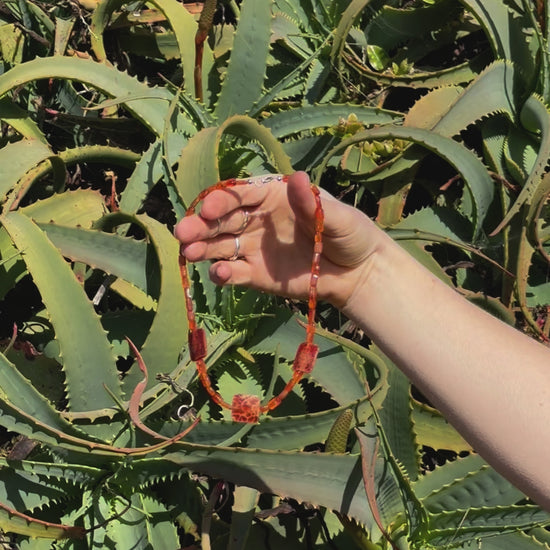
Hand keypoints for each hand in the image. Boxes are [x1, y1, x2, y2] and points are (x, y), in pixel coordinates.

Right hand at [174, 171, 382, 307]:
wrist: (356, 272)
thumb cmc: (349, 235)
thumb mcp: (337, 216)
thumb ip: (313, 204)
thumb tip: (297, 177)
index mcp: (272, 197)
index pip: (240, 195)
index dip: (222, 200)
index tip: (209, 208)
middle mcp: (256, 220)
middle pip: (221, 220)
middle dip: (200, 225)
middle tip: (183, 233)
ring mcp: (253, 248)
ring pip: (219, 246)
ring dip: (201, 248)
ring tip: (188, 253)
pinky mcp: (255, 274)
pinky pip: (233, 273)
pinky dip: (222, 273)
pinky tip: (219, 274)